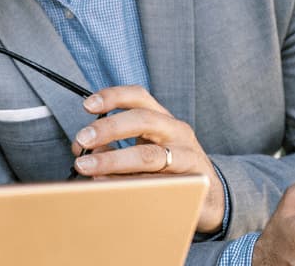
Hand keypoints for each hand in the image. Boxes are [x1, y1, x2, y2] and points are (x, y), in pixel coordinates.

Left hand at [69, 85, 223, 231]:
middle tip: (83, 138)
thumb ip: (113, 147)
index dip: (113, 96)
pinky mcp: (191, 183)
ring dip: (113, 160)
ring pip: (149, 155)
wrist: (212, 197)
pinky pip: (156, 184)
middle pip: (143, 120)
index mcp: (163, 119)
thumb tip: (83, 149)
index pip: (139, 97)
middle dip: (109, 127)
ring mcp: (187, 156)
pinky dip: (130, 186)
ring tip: (89, 167)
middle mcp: (176, 132)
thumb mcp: (144, 151)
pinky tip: (110, 188)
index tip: (88, 104)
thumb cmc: (172, 170)